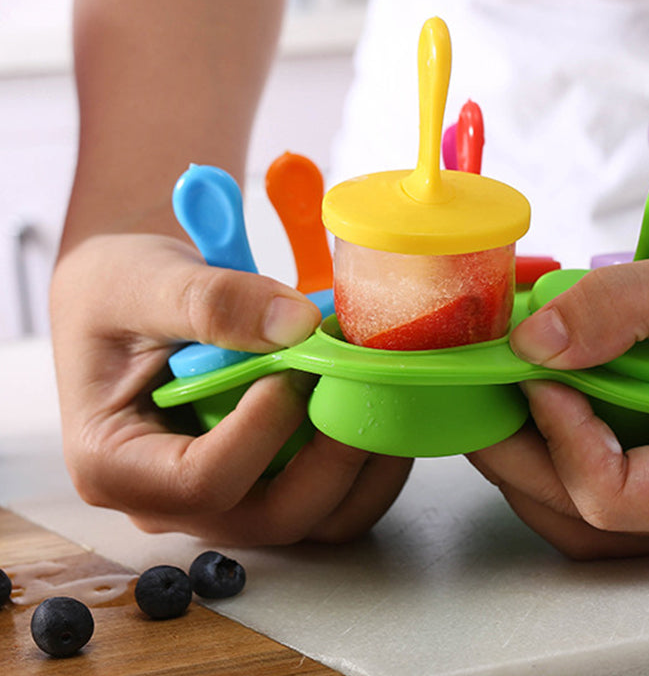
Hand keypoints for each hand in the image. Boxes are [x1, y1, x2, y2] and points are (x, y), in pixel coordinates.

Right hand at [50, 234, 411, 544]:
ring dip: (364, 467)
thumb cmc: (117, 289)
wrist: (130, 297)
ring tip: (382, 394)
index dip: (263, 430)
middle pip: (270, 517)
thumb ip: (213, 302)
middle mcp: (168, 500)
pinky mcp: (261, 479)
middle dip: (333, 455)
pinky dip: (365, 463)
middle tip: (364, 386)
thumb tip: (298, 326)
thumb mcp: (142, 281)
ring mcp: (222, 496)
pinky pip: (328, 498)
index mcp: (114, 464)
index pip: (202, 482)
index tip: (294, 368)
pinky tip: (375, 406)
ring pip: (313, 519)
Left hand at [468, 213, 648, 558]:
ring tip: (506, 387)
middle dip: (518, 451)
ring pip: (582, 508)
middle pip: (584, 512)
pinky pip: (598, 476)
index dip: (560, 439)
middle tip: (481, 387)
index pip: (619, 498)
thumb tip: (533, 343)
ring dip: (529, 452)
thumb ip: (623, 306)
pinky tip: (544, 387)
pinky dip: (555, 439)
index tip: (536, 375)